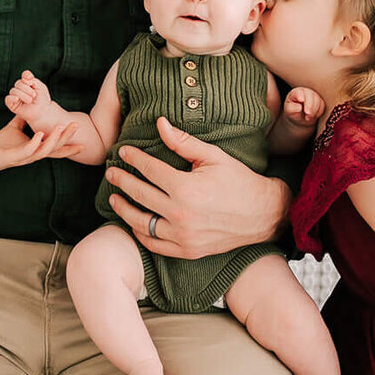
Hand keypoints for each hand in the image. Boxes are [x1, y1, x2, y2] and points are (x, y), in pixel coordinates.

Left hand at [0, 114, 81, 171]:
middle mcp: (33, 155)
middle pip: (55, 148)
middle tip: (76, 126)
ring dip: (54, 139)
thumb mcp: (14, 128)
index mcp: (35, 149)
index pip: (56, 149)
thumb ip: (23, 121)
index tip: (83, 144)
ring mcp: (25, 157)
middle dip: (67, 138)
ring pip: (44, 150)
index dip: (69, 147)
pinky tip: (40, 133)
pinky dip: (35, 142)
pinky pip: (27, 150)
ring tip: (62, 127)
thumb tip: (29, 110)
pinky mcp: (14, 156)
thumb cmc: (0, 145)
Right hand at [5, 71, 51, 125]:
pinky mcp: (12, 104)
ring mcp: (15, 96)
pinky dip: (12, 98)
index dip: (27, 76)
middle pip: (18, 83)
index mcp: (27, 83)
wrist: (42, 111)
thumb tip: (24, 78)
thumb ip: (32, 80)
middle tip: (34, 95)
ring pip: (14, 91)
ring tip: (30, 100)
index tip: (31, 81)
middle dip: (27, 89)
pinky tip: (17, 99)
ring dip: (23, 95)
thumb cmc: (41, 99)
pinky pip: (8, 99)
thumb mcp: (40, 87)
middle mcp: (20, 88)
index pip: (24, 76)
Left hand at [105, 117, 289, 258]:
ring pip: (141, 223)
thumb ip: (183, 142)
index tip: (124, 151)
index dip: (134, 158)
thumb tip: (159, 123)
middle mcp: (180, 215)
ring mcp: (183, 236)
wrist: (263, 214)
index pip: (149, 169)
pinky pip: (154, 244)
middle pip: (140, 194)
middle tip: (112, 173)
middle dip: (122, 181)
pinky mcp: (187, 250)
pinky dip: (140, 233)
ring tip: (115, 198)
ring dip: (124, 209)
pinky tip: (134, 222)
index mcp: (185, 188)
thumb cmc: (239, 181)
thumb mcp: (213, 156)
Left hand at [283, 86, 324, 130]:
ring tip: (308, 118)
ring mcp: (314, 96)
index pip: (299, 92)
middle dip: (310, 105)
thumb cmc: (293, 112)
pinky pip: (322, 106)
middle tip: (307, 114)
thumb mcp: (289, 111)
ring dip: (314, 110)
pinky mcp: (321, 101)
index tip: (301, 100)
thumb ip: (292, 108)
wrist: (300, 117)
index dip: (301, 95)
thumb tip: (299, 108)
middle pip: (310, 95)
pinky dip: (319, 112)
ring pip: (318, 100)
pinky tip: (313, 117)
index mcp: (296, 92)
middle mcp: (306, 92)